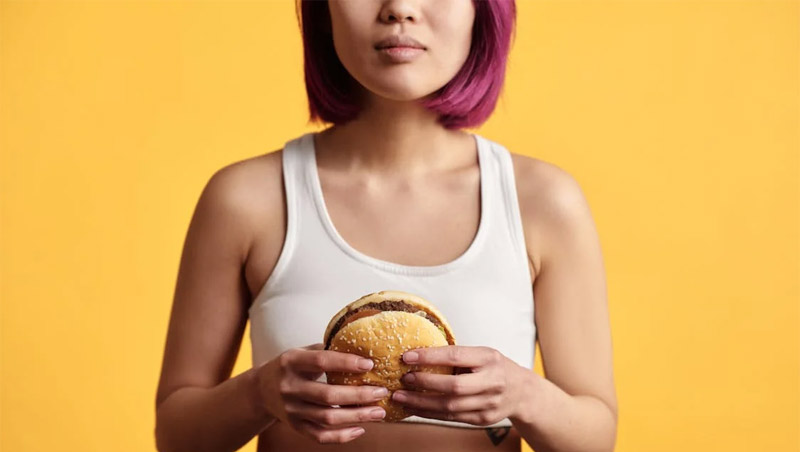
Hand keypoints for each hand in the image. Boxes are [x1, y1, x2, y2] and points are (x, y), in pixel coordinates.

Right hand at [254, 343, 388, 443]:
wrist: (260, 390)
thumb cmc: (291, 366)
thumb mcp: (301, 352)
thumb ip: (326, 350)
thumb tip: (363, 345)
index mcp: (291, 361)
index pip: (321, 361)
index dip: (346, 363)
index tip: (370, 363)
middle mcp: (289, 387)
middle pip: (327, 395)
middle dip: (358, 395)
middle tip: (381, 392)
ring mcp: (291, 409)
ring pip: (327, 418)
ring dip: (356, 416)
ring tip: (379, 412)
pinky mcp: (295, 426)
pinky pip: (320, 436)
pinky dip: (341, 436)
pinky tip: (360, 429)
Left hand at [391, 345, 528, 425]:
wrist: (523, 392)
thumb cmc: (495, 368)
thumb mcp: (482, 354)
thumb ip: (458, 356)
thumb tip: (418, 354)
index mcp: (488, 358)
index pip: (455, 356)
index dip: (429, 357)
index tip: (408, 356)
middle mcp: (491, 381)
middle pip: (453, 386)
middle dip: (424, 383)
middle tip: (403, 379)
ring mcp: (489, 403)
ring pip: (450, 407)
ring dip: (421, 402)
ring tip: (401, 397)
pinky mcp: (483, 419)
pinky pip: (452, 418)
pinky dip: (430, 413)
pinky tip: (414, 408)